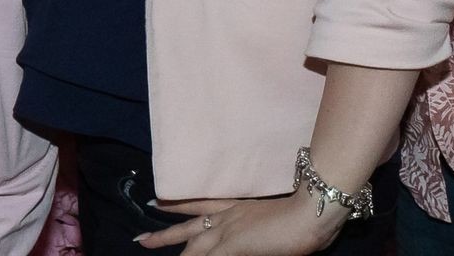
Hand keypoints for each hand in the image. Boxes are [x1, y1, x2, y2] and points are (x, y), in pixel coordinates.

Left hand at [138, 190, 344, 253]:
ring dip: (173, 250)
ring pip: (193, 246)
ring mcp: (229, 230)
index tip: (157, 203)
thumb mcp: (277, 217)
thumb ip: (261, 227)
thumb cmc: (305, 211)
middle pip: (189, 227)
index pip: (200, 205)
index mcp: (238, 205)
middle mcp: (228, 215)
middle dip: (165, 234)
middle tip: (142, 239)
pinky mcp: (234, 244)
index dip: (178, 206)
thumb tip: (257, 235)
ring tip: (148, 248)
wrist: (312, 208)